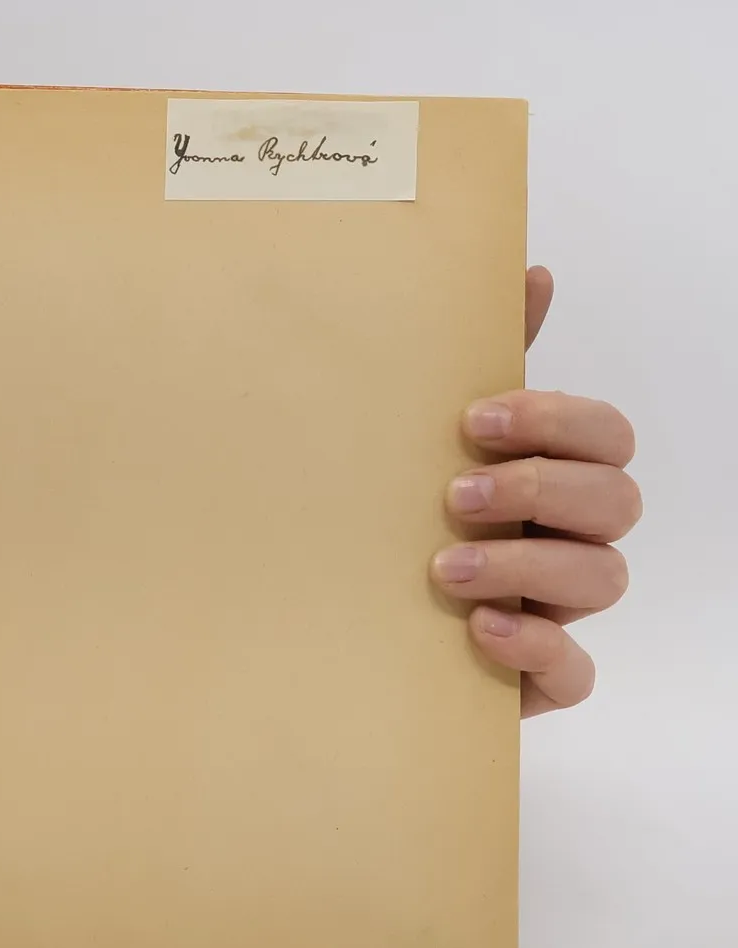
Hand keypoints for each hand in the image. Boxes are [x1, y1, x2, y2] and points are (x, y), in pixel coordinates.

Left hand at [432, 268, 639, 715]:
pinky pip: (575, 673)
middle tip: (456, 495)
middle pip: (617, 500)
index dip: (556, 422)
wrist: (330, 621)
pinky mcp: (539, 677)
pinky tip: (481, 629)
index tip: (472, 420)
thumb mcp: (424, 440)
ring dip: (528, 564)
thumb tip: (530, 270)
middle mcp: (567, 537)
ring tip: (446, 566)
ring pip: (604, 578)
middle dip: (541, 489)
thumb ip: (482, 361)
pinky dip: (537, 649)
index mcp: (551, 474)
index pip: (606, 435)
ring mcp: (560, 608)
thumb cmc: (397, 517)